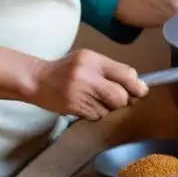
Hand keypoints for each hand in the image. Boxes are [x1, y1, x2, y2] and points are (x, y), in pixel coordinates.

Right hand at [28, 49, 147, 120]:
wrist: (37, 80)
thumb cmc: (66, 69)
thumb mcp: (88, 60)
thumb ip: (110, 69)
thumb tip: (136, 84)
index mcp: (93, 60)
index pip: (125, 74)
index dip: (137, 85)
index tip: (141, 90)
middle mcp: (88, 76)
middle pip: (120, 96)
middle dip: (124, 100)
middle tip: (119, 99)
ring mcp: (80, 93)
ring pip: (109, 108)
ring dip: (109, 108)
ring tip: (98, 100)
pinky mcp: (74, 108)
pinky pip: (97, 116)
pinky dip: (97, 114)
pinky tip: (87, 106)